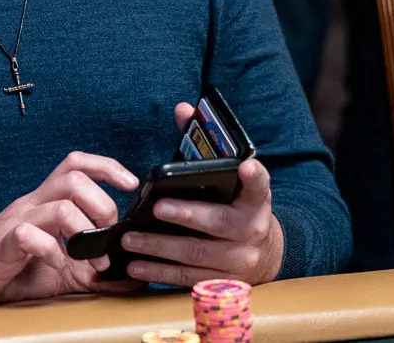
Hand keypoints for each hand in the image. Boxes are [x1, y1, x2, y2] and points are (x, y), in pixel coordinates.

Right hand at [0, 151, 142, 308]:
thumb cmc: (12, 271)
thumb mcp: (62, 271)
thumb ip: (95, 271)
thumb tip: (132, 277)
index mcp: (46, 203)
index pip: (76, 164)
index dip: (107, 166)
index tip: (131, 184)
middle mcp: (32, 205)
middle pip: (74, 178)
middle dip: (103, 207)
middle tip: (106, 241)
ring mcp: (17, 221)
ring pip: (59, 204)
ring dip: (84, 233)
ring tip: (90, 260)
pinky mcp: (3, 246)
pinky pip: (29, 236)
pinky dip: (52, 253)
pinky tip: (56, 266)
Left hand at [119, 103, 283, 287]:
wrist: (263, 252)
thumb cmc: (233, 205)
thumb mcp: (227, 177)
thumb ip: (204, 144)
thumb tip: (182, 108)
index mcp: (255, 201)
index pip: (259, 185)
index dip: (253, 176)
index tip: (245, 166)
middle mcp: (252, 231)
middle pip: (218, 224)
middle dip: (186, 216)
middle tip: (156, 208)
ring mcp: (239, 262)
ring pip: (197, 255)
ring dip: (160, 249)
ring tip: (130, 240)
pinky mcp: (223, 284)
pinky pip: (188, 279)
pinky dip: (160, 274)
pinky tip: (135, 267)